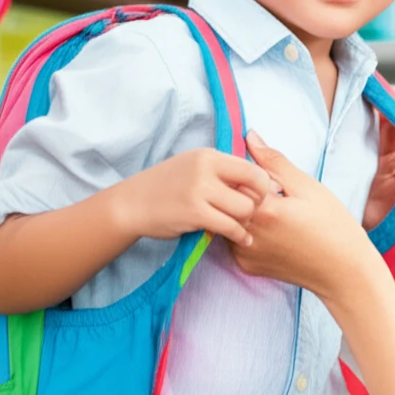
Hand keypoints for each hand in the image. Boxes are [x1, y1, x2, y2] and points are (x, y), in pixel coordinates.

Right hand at [117, 148, 273, 246]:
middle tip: (248, 215)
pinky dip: (239, 235)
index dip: (262, 187)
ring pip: (245, 209)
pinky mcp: (194, 212)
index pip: (254, 169)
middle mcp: (206, 168)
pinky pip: (230, 226)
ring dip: (246, 221)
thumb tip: (264, 182)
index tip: (255, 199)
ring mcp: (199, 189)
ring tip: (239, 226)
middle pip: (255, 188)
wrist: (131, 204)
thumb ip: (224, 171)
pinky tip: (239, 238)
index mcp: (210, 155)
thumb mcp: (195, 167)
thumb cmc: (168, 187)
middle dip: (257, 205)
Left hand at [232, 132, 380, 299]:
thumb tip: (249, 136)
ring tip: (275, 216)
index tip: (269, 178)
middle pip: (226, 199)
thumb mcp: (308, 187)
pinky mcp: (246, 265)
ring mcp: (244, 253)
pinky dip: (246, 231)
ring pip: (227, 219)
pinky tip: (272, 233)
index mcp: (264, 210)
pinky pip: (234, 240)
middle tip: (273, 197)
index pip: (234, 177)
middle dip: (241, 191)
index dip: (248, 172)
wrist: (343, 271)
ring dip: (242, 212)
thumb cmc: (333, 226)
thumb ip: (274, 161)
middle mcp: (248, 234)